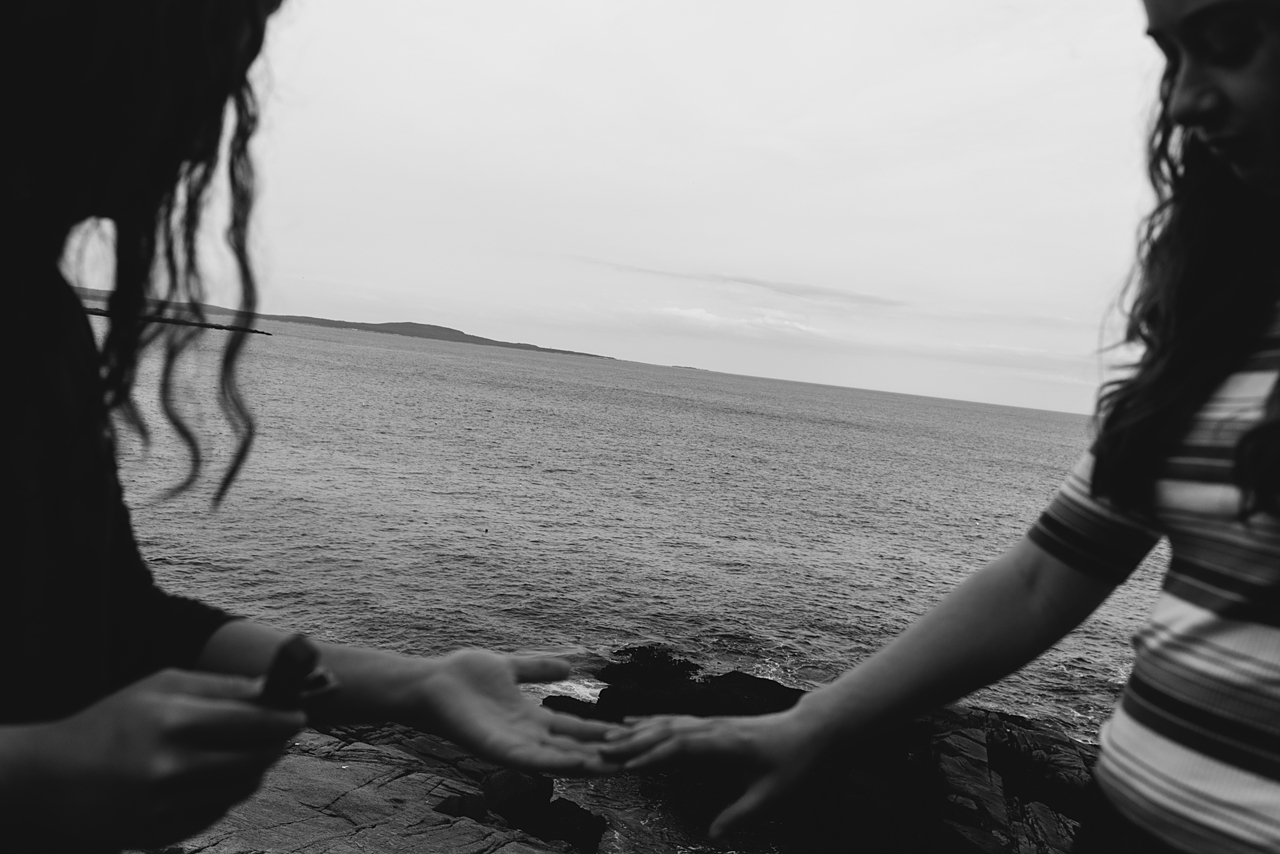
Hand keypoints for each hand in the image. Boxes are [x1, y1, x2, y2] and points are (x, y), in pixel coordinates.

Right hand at [22, 668, 304, 848]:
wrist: (49, 785)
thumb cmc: (112, 723)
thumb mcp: (161, 688)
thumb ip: (221, 688)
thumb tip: (277, 690)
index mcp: (172, 721)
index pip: (254, 720)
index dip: (285, 717)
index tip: (300, 714)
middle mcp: (171, 767)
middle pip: (256, 757)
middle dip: (276, 742)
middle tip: (283, 732)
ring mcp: (167, 806)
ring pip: (243, 787)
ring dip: (255, 768)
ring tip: (247, 751)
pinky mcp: (164, 834)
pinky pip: (219, 811)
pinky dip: (226, 793)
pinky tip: (210, 778)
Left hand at [405, 649, 617, 774]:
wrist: (430, 683)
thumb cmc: (462, 676)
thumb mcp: (512, 667)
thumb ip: (539, 667)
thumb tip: (569, 665)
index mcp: (530, 719)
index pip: (574, 730)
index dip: (601, 733)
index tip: (632, 735)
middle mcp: (526, 737)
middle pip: (571, 749)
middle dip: (602, 755)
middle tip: (639, 760)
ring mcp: (512, 746)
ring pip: (556, 760)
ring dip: (587, 765)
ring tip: (618, 767)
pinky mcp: (496, 749)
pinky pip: (531, 760)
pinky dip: (557, 764)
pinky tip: (581, 764)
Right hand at [602, 709, 828, 836]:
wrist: (809, 730)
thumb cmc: (794, 763)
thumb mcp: (773, 794)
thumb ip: (742, 814)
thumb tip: (713, 836)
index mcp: (726, 743)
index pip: (682, 745)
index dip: (653, 754)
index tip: (626, 766)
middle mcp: (713, 728)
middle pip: (666, 730)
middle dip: (632, 740)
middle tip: (599, 751)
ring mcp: (710, 722)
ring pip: (666, 722)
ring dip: (635, 730)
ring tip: (605, 738)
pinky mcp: (710, 723)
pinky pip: (675, 720)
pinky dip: (650, 721)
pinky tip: (632, 723)